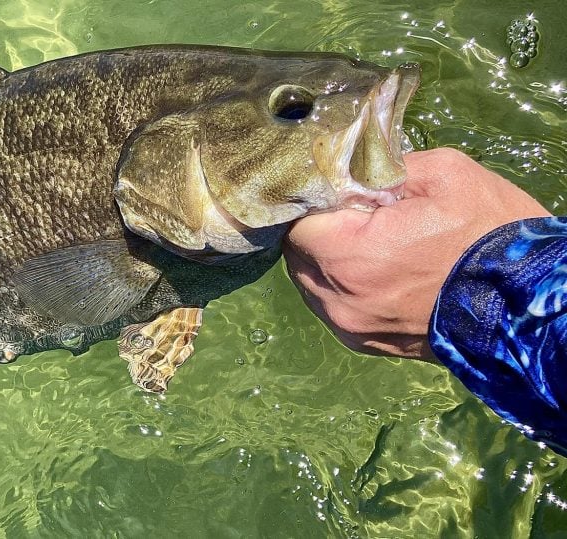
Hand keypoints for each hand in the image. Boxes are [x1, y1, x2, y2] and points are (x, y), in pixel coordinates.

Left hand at [283, 148, 550, 358]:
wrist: (529, 305)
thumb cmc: (489, 235)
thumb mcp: (444, 174)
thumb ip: (380, 167)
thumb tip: (349, 167)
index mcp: (349, 256)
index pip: (295, 221)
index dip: (312, 200)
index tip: (335, 188)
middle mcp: (339, 299)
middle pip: (298, 253)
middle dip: (320, 229)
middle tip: (357, 213)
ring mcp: (350, 326)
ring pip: (311, 282)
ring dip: (329, 259)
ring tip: (372, 242)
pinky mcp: (364, 343)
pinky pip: (333, 305)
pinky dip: (344, 285)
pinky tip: (378, 269)